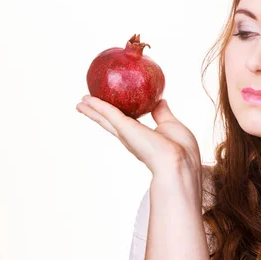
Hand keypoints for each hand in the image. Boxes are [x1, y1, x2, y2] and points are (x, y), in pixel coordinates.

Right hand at [76, 95, 201, 175]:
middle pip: (110, 122)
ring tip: (80, 102)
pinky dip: (97, 106)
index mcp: (142, 137)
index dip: (118, 116)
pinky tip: (88, 100)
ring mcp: (126, 134)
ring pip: (105, 119)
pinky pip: (108, 113)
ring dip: (92, 110)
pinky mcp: (124, 128)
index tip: (111, 107)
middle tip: (86, 104)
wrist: (178, 161)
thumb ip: (162, 113)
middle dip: (98, 114)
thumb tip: (160, 100)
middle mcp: (131, 137)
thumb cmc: (180, 148)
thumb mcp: (172, 125)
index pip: (126, 124)